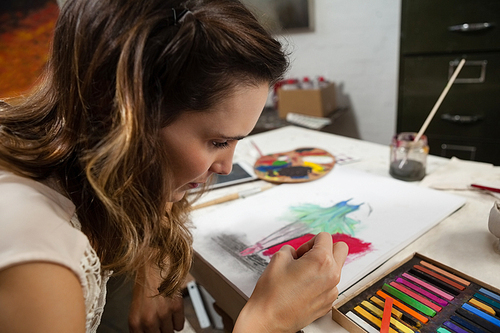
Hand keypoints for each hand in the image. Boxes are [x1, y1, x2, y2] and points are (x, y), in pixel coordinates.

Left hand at [128, 264, 184, 332]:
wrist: (153, 264)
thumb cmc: (144, 284)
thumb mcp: (136, 309)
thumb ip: (142, 325)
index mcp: (135, 322)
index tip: (154, 330)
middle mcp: (148, 320)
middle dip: (160, 330)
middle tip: (159, 322)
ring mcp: (163, 314)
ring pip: (170, 332)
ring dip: (168, 325)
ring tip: (164, 313)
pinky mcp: (176, 307)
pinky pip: (179, 325)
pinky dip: (177, 319)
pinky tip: (171, 309)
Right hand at [234, 232, 348, 332]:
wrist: (269, 319)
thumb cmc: (273, 293)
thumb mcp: (278, 258)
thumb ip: (292, 249)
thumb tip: (297, 253)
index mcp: (321, 261)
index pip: (325, 237)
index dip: (309, 241)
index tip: (301, 251)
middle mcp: (332, 275)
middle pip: (341, 249)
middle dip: (325, 248)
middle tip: (308, 256)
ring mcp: (331, 291)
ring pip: (335, 268)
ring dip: (322, 266)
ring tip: (301, 274)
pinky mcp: (328, 303)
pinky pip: (330, 285)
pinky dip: (320, 282)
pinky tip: (302, 287)